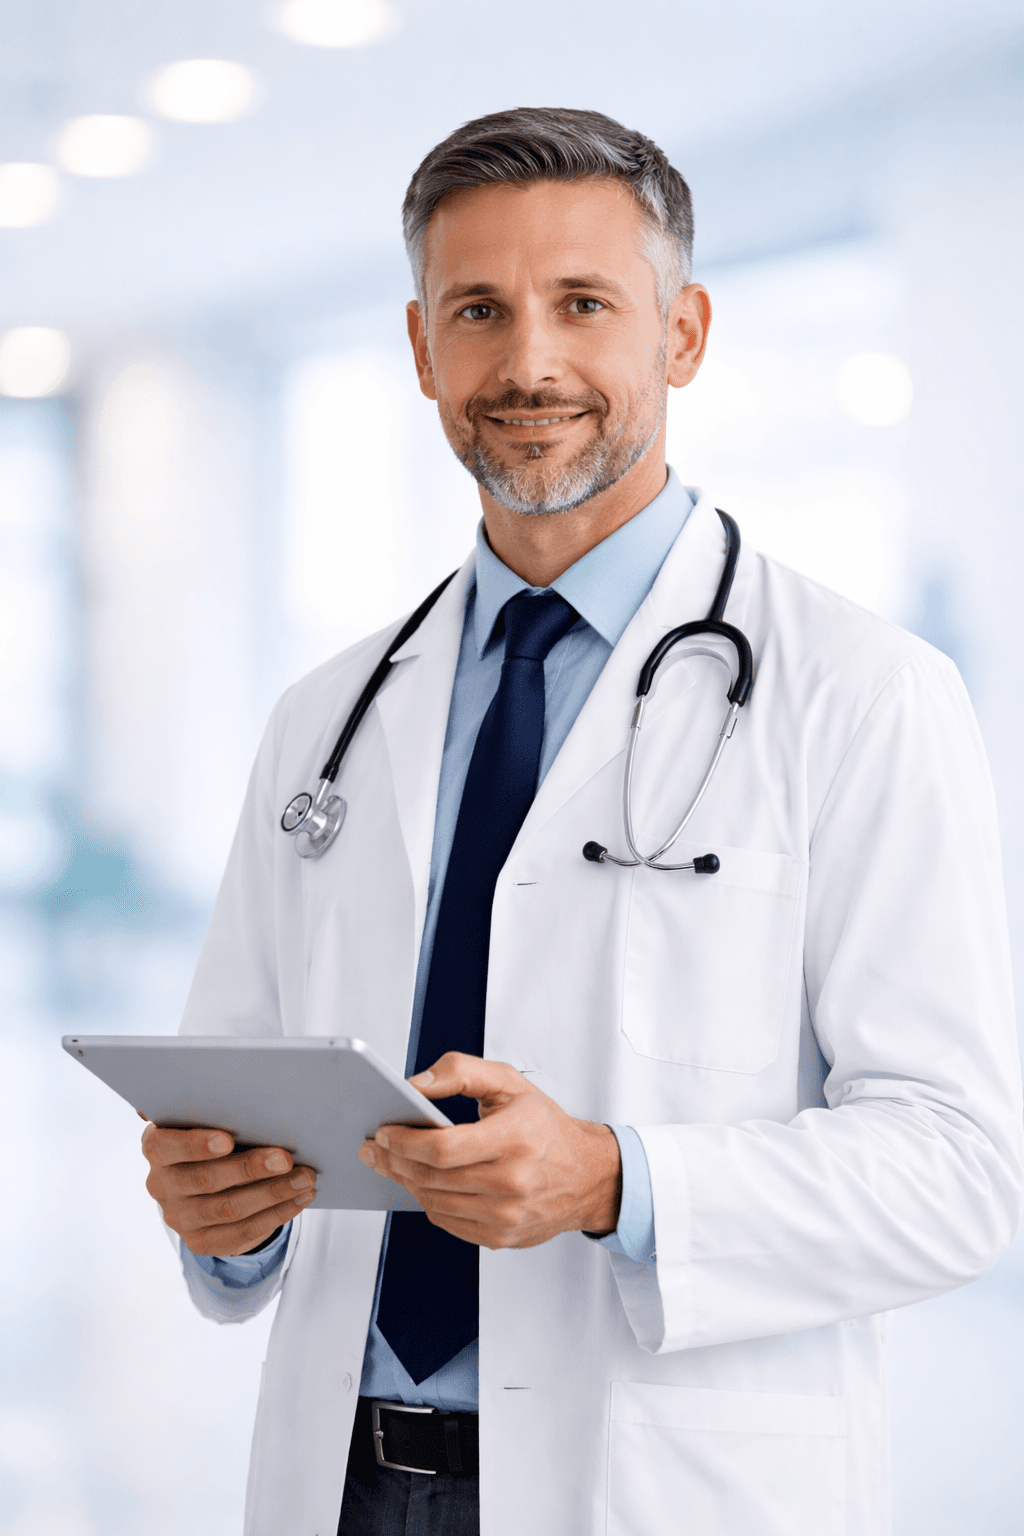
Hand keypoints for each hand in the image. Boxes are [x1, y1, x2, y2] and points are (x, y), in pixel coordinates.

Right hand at [141, 1122, 316, 1256]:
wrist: (208, 1183)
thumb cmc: (215, 1136)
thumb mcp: (208, 1120)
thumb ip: (217, 1110)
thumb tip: (249, 1092)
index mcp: (157, 1147)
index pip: (165, 1147)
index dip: (195, 1144)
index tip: (227, 1139)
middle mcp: (162, 1185)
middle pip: (206, 1180)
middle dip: (250, 1169)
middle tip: (286, 1158)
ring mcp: (180, 1218)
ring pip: (229, 1209)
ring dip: (273, 1193)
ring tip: (305, 1178)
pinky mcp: (202, 1242)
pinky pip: (242, 1232)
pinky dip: (276, 1214)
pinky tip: (299, 1198)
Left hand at [358, 1053, 620, 1249]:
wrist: (586, 1175)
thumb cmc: (545, 1126)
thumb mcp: (509, 1082)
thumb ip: (460, 1072)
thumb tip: (416, 1085)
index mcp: (515, 1138)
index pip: (444, 1148)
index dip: (405, 1142)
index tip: (384, 1132)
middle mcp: (513, 1182)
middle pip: (432, 1177)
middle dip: (394, 1160)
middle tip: (375, 1148)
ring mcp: (506, 1215)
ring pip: (434, 1201)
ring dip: (406, 1181)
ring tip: (393, 1163)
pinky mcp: (500, 1237)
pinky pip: (447, 1221)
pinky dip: (428, 1201)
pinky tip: (423, 1182)